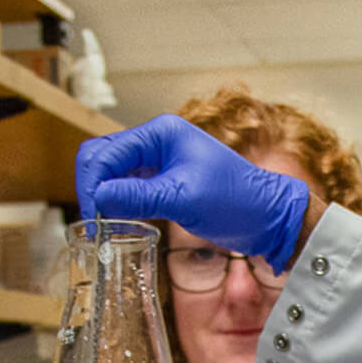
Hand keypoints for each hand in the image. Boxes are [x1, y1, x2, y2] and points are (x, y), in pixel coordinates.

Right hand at [75, 114, 308, 270]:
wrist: (270, 218)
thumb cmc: (237, 201)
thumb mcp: (183, 198)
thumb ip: (137, 196)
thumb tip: (97, 197)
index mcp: (160, 134)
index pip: (105, 152)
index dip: (91, 184)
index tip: (91, 218)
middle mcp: (157, 142)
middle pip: (104, 159)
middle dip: (93, 188)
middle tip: (93, 224)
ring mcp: (162, 162)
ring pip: (115, 174)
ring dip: (105, 197)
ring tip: (104, 228)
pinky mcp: (167, 182)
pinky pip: (131, 187)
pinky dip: (120, 203)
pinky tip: (120, 223)